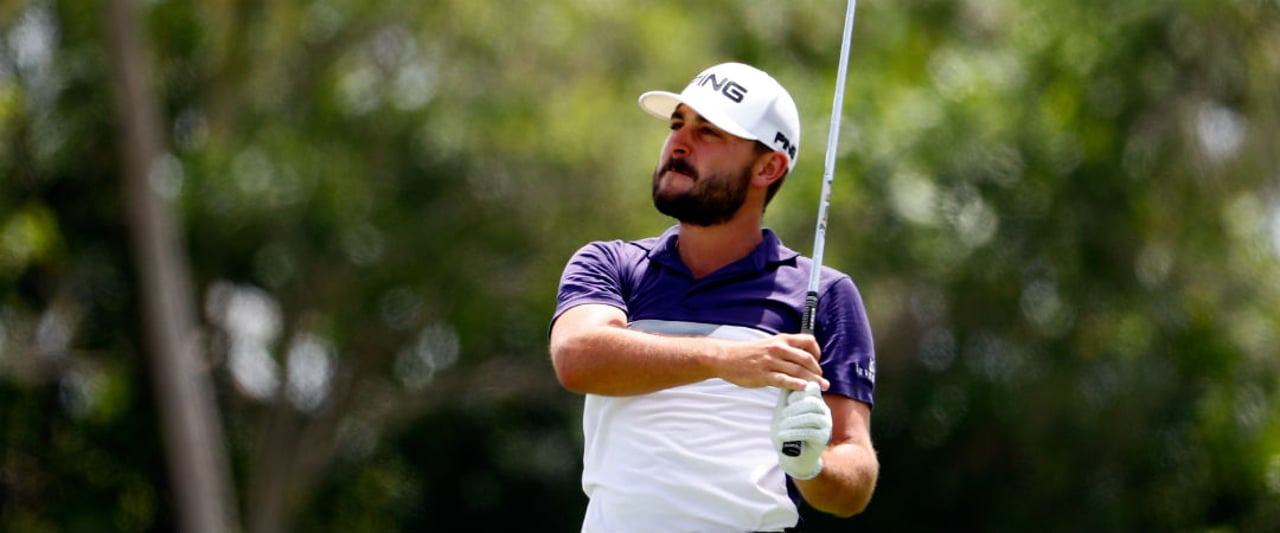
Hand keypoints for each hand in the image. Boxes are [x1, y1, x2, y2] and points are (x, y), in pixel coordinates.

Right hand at [714, 334, 828, 391]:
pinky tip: (805, 389)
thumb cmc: (748, 353)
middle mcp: (779, 349)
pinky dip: (797, 384)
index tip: (817, 363)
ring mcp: (771, 362)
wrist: (726, 357)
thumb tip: (801, 362)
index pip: (809, 341)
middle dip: (818, 371)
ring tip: (820, 387)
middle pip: (807, 359)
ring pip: (798, 371)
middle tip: (822, 380)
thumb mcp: (769, 344)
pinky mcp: (764, 375)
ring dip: (813, 380)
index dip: (817, 352)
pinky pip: (784, 380)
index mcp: (782, 340)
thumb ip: (785, 350)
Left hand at [771, 382, 830, 479]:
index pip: (812, 388)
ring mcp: (826, 425)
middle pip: (813, 402)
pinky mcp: (823, 438)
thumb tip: (786, 378)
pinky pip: (810, 432)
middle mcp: (823, 411)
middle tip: (782, 416)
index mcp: (814, 401)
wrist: (791, 457)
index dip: (800, 392)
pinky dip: (794, 433)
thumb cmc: (786, 431)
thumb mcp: (783, 412)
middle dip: (795, 408)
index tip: (788, 401)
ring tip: (781, 428)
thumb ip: (786, 397)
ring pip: (812, 417)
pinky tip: (783, 436)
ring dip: (793, 421)